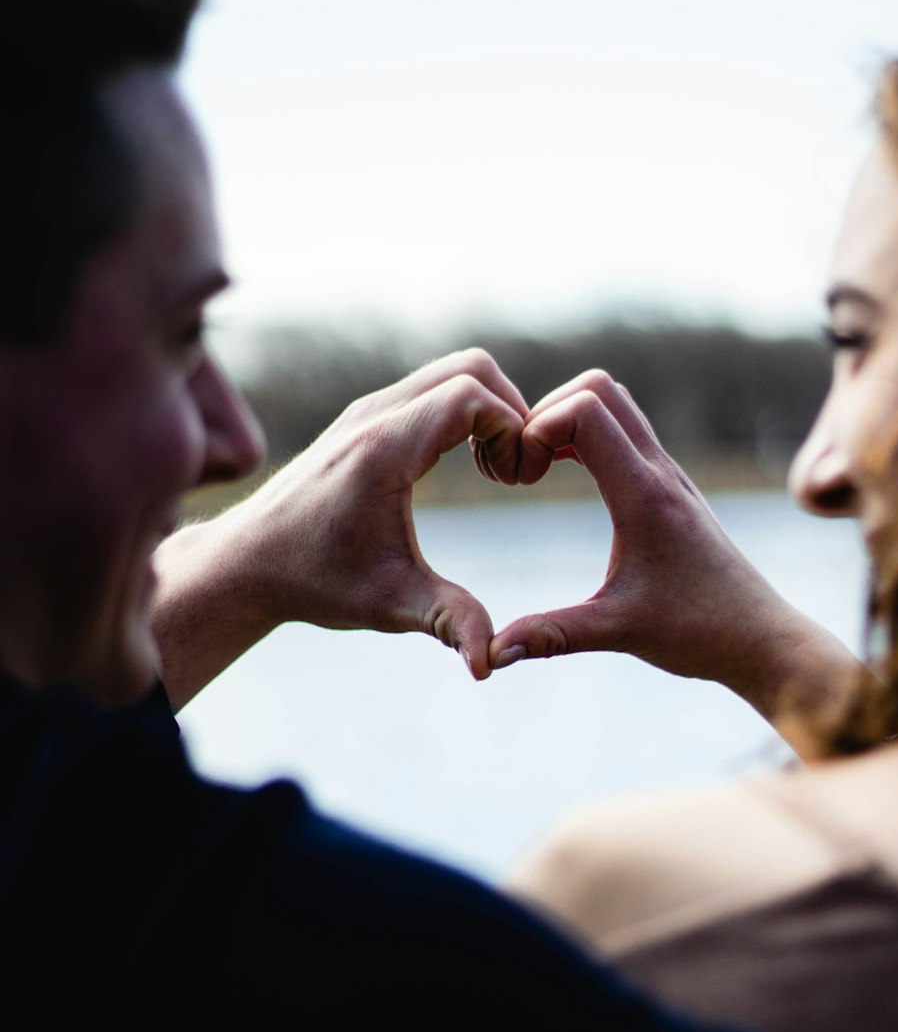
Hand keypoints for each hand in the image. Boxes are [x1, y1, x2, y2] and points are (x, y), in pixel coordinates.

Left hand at [154, 350, 530, 704]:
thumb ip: (448, 622)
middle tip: (513, 472)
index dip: (512, 430)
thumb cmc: (314, 582)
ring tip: (491, 469)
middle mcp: (374, 415)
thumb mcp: (389, 604)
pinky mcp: (363, 418)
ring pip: (452, 372)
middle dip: (511, 412)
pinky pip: (430, 388)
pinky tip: (460, 464)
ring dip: (488, 410)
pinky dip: (462, 411)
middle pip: (471, 368)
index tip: (515, 481)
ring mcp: (366, 410)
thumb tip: (490, 663)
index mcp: (384, 449)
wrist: (246, 562)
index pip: (472, 395)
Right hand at [484, 372, 858, 744]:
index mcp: (645, 496)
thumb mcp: (619, 633)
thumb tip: (492, 652)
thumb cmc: (700, 634)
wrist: (763, 640)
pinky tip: (568, 477)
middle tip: (522, 464)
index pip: (586, 409)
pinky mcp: (673, 488)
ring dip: (569, 418)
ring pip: (617, 403)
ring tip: (538, 467)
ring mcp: (670, 476)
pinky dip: (589, 435)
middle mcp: (661, 473)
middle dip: (547, 411)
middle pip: (600, 387)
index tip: (520, 476)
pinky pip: (627, 432)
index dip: (538, 426)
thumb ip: (551, 635)